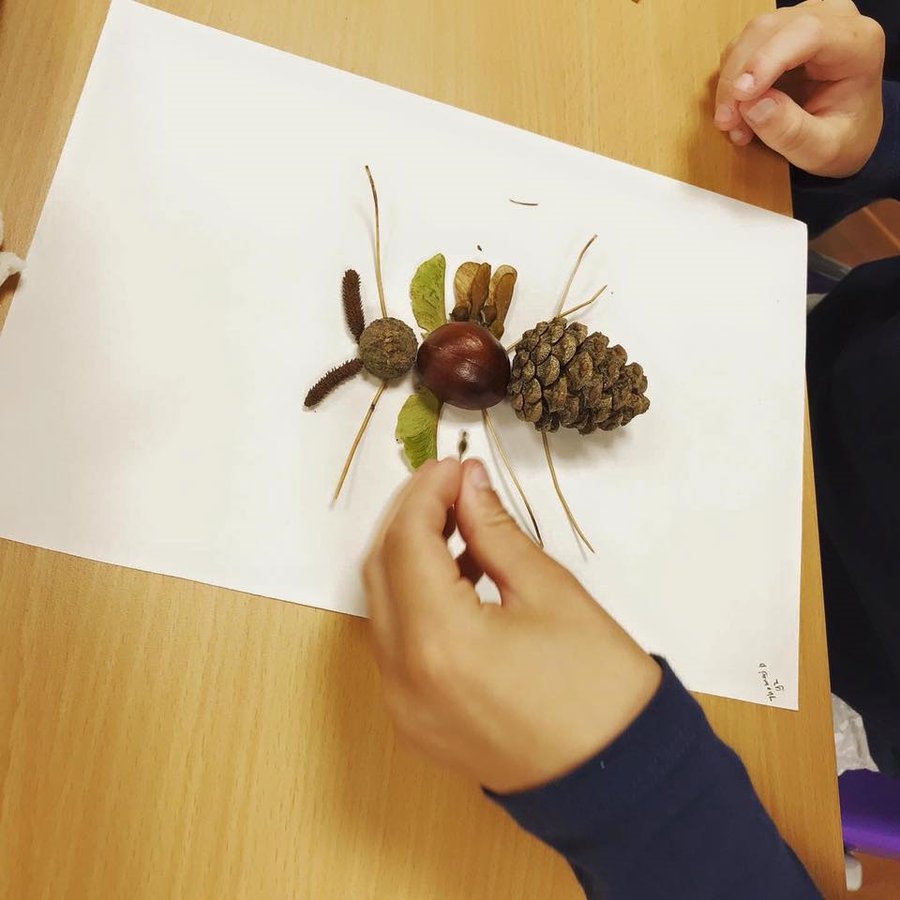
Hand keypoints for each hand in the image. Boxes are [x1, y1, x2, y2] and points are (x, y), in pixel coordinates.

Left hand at [363, 457, 660, 793]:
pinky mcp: (414, 721)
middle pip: (382, 571)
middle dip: (410, 518)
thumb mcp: (551, 592)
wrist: (620, 785)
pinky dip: (417, 601)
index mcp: (439, 642)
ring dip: (411, 557)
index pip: (407, 542)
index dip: (426, 493)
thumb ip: (496, 532)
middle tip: (451, 486)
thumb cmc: (599, 688)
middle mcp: (403, 678)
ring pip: (384, 607)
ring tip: (459, 524)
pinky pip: (398, 644)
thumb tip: (469, 485)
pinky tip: (457, 576)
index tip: (454, 465)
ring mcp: (402, 706)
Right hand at [714, 0, 884, 176]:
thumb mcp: (823, 150)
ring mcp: (806, 21)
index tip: (741, 95)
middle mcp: (835, 21)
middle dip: (738, 78)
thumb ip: (792, 132)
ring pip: (751, 36)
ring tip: (735, 124)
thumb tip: (752, 105)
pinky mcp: (782, 32)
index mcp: (859, 45)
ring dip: (732, 82)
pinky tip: (740, 111)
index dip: (768, 59)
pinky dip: (733, 79)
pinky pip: (745, 46)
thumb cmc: (843, 141)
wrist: (847, 134)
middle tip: (728, 123)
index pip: (808, 32)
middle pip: (770, 31)